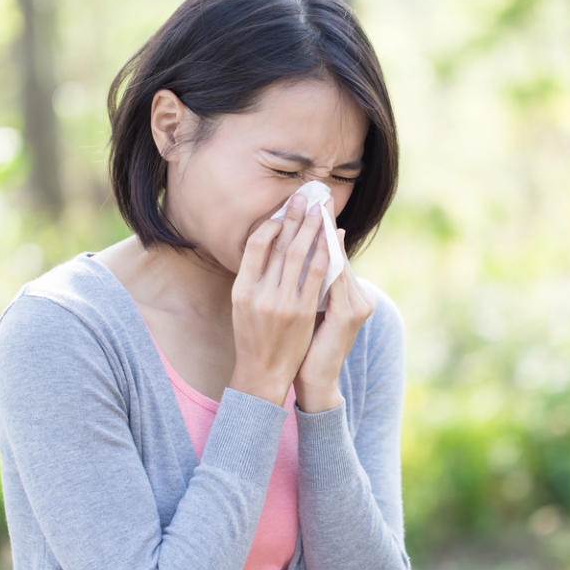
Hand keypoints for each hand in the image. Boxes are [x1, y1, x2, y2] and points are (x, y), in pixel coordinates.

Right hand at [228, 193, 331, 406]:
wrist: (263, 373)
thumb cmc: (252, 338)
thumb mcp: (242, 306)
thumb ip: (253, 278)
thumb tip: (266, 245)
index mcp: (241, 290)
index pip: (255, 246)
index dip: (271, 224)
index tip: (284, 210)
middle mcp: (259, 294)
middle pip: (280, 245)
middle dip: (295, 217)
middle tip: (305, 196)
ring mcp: (282, 303)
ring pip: (299, 256)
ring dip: (311, 229)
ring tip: (319, 209)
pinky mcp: (303, 312)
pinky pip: (316, 276)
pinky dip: (323, 254)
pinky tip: (329, 239)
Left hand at [294, 199, 374, 412]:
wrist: (314, 381)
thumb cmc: (308, 347)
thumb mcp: (311, 312)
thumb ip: (313, 286)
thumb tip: (306, 256)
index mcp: (349, 296)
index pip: (334, 256)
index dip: (324, 229)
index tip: (315, 204)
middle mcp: (358, 298)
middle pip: (339, 254)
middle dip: (326, 225)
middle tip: (317, 196)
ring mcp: (357, 305)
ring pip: (339, 262)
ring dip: (326, 235)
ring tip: (317, 211)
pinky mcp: (349, 314)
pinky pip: (336, 279)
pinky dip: (327, 259)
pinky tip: (318, 242)